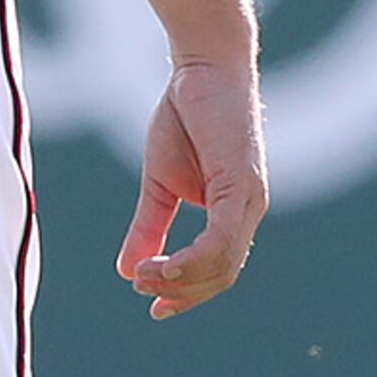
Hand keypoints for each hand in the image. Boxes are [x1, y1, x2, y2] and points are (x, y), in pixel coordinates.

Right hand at [119, 55, 266, 319]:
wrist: (201, 67)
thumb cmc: (186, 117)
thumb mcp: (160, 182)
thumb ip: (149, 226)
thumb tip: (128, 271)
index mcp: (233, 212)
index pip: (217, 270)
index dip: (187, 294)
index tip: (154, 309)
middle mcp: (248, 210)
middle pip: (222, 275)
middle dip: (182, 293)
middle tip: (143, 293)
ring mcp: (248, 198)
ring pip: (222, 263)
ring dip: (181, 280)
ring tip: (144, 279)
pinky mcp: (240, 183)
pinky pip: (220, 238)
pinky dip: (191, 259)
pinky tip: (161, 265)